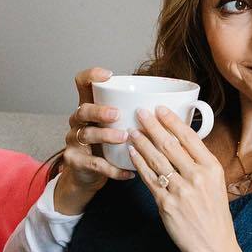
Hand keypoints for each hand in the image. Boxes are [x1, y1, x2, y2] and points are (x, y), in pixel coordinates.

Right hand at [56, 67, 135, 207]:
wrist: (85, 176)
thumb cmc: (106, 146)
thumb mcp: (114, 127)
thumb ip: (133, 115)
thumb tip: (177, 104)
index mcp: (89, 108)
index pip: (82, 83)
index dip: (91, 75)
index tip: (108, 75)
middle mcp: (78, 122)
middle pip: (83, 110)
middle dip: (100, 111)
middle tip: (117, 114)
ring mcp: (74, 142)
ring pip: (87, 135)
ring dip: (106, 136)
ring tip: (124, 138)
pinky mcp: (76, 162)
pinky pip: (95, 164)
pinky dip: (113, 168)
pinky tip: (128, 172)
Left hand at [127, 105, 239, 251]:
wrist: (213, 246)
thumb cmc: (214, 215)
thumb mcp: (216, 184)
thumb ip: (200, 164)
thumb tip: (181, 143)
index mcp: (212, 168)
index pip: (190, 137)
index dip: (172, 121)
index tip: (160, 108)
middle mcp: (197, 177)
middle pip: (170, 145)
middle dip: (152, 126)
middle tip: (140, 112)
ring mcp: (181, 190)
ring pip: (157, 159)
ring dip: (142, 142)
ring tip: (132, 130)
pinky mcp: (166, 204)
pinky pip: (149, 178)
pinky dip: (139, 163)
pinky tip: (131, 152)